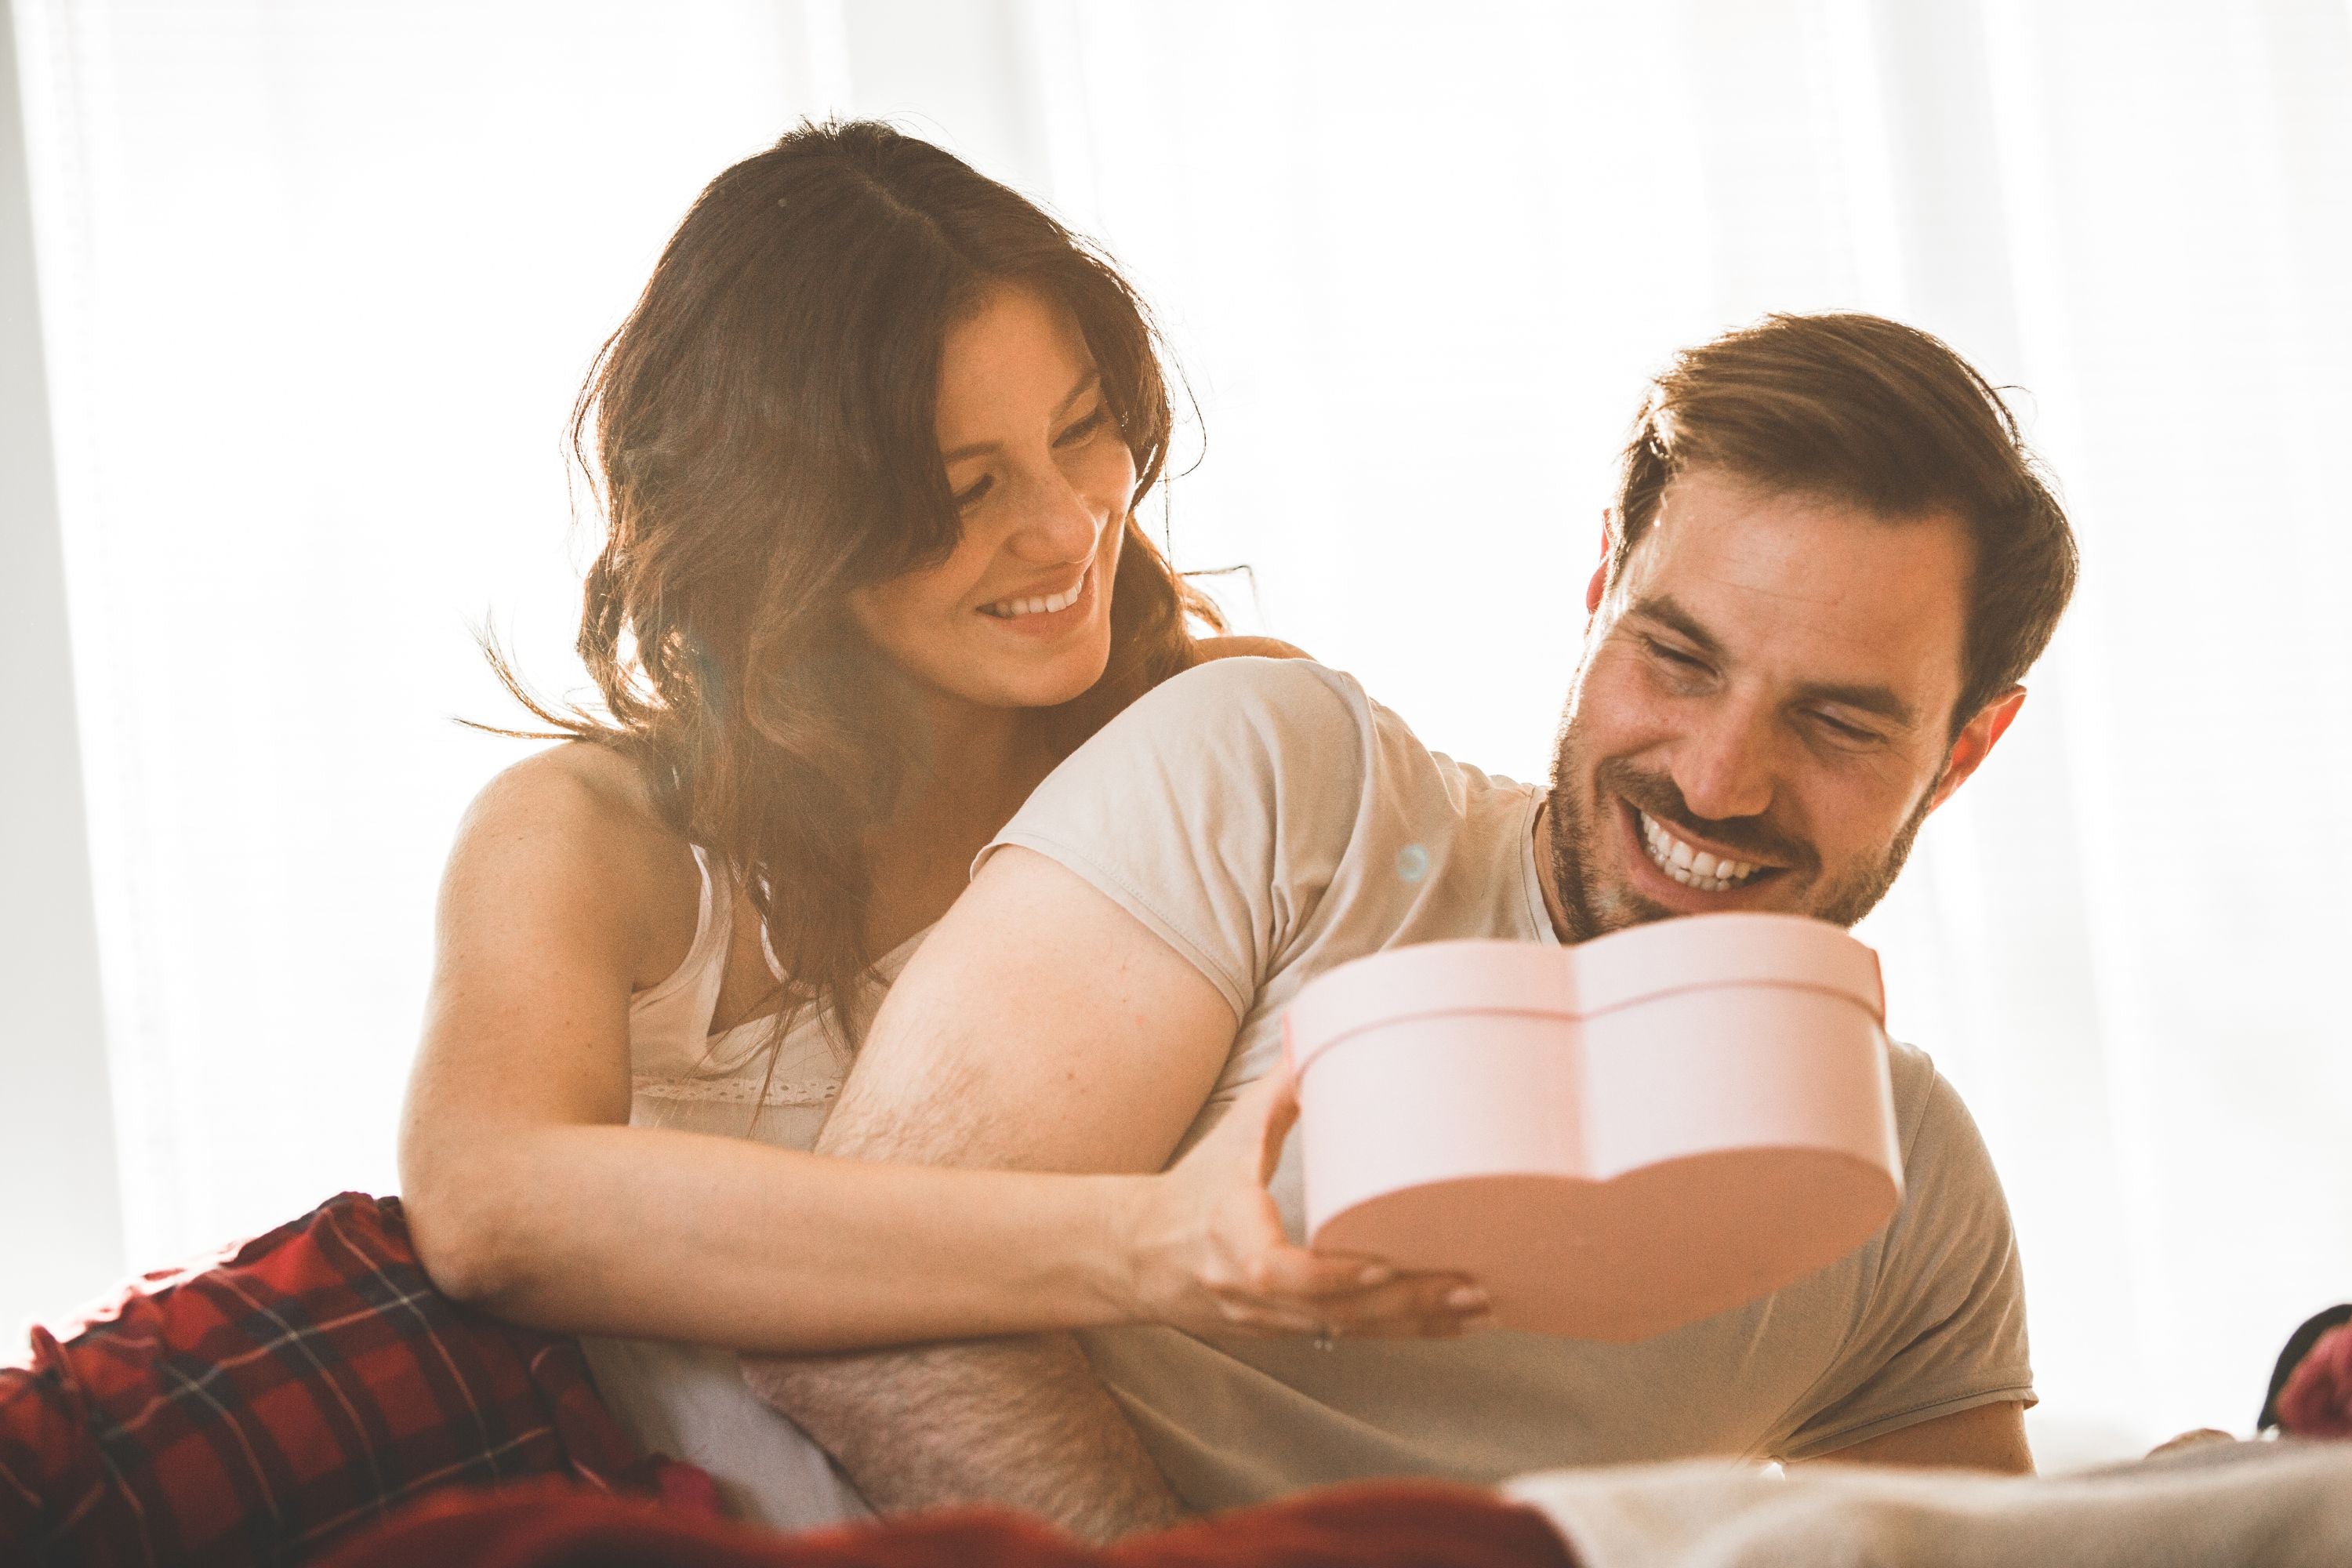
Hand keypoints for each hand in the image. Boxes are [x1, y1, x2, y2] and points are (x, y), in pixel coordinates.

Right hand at [1111, 1064, 1487, 1339]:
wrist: (1142, 1256)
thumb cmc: (1194, 1188)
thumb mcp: (1232, 1134)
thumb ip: (1282, 1087)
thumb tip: (1323, 1027)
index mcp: (1233, 1239)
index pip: (1280, 1274)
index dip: (1335, 1277)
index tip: (1383, 1265)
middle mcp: (1254, 1292)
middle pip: (1337, 1313)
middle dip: (1408, 1304)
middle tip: (1473, 1283)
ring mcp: (1275, 1320)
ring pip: (1353, 1333)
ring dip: (1420, 1322)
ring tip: (1482, 1305)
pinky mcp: (1291, 1332)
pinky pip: (1354, 1338)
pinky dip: (1405, 1331)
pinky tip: (1453, 1323)